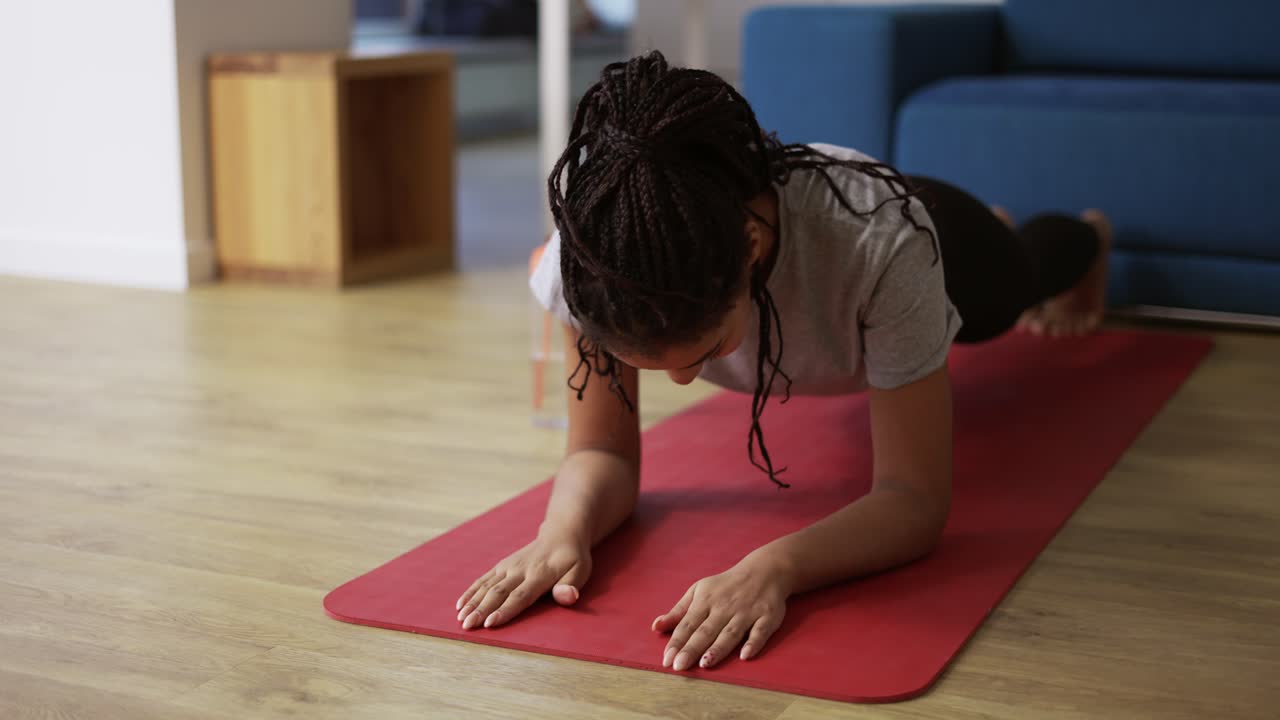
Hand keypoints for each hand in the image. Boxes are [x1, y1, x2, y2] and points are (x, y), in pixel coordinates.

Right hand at [455, 528, 590, 629]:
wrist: (560, 534)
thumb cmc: (572, 559)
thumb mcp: (580, 571)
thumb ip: (570, 586)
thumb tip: (567, 596)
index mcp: (540, 574)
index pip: (520, 595)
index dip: (505, 610)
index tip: (490, 623)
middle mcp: (520, 569)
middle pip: (499, 592)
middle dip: (482, 609)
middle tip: (468, 626)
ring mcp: (508, 566)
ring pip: (488, 586)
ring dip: (473, 602)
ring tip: (461, 618)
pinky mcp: (502, 565)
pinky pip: (484, 579)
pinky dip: (471, 591)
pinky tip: (460, 605)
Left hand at [651, 554, 792, 670]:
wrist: (764, 570)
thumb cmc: (726, 585)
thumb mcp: (699, 591)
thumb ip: (678, 611)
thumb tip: (656, 626)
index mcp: (705, 601)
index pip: (687, 624)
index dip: (676, 642)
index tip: (666, 660)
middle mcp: (724, 607)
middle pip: (706, 631)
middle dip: (692, 648)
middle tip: (679, 666)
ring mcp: (746, 612)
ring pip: (730, 632)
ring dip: (718, 648)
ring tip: (705, 663)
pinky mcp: (767, 617)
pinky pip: (760, 631)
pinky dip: (753, 642)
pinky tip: (745, 655)